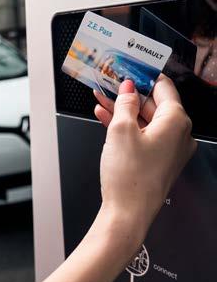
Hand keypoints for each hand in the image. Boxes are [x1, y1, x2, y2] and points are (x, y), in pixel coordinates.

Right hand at [95, 76, 196, 229]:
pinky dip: (127, 128)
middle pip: (153, 105)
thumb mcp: (121, 130)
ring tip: (102, 101)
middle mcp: (179, 135)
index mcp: (176, 122)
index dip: (143, 75)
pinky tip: (107, 120)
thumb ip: (125, 103)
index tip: (130, 68)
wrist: (127, 213)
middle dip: (129, 95)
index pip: (163, 88)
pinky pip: (143, 137)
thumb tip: (128, 88)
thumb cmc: (130, 178)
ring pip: (146, 122)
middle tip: (110, 85)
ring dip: (124, 111)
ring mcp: (169, 150)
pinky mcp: (158, 162)